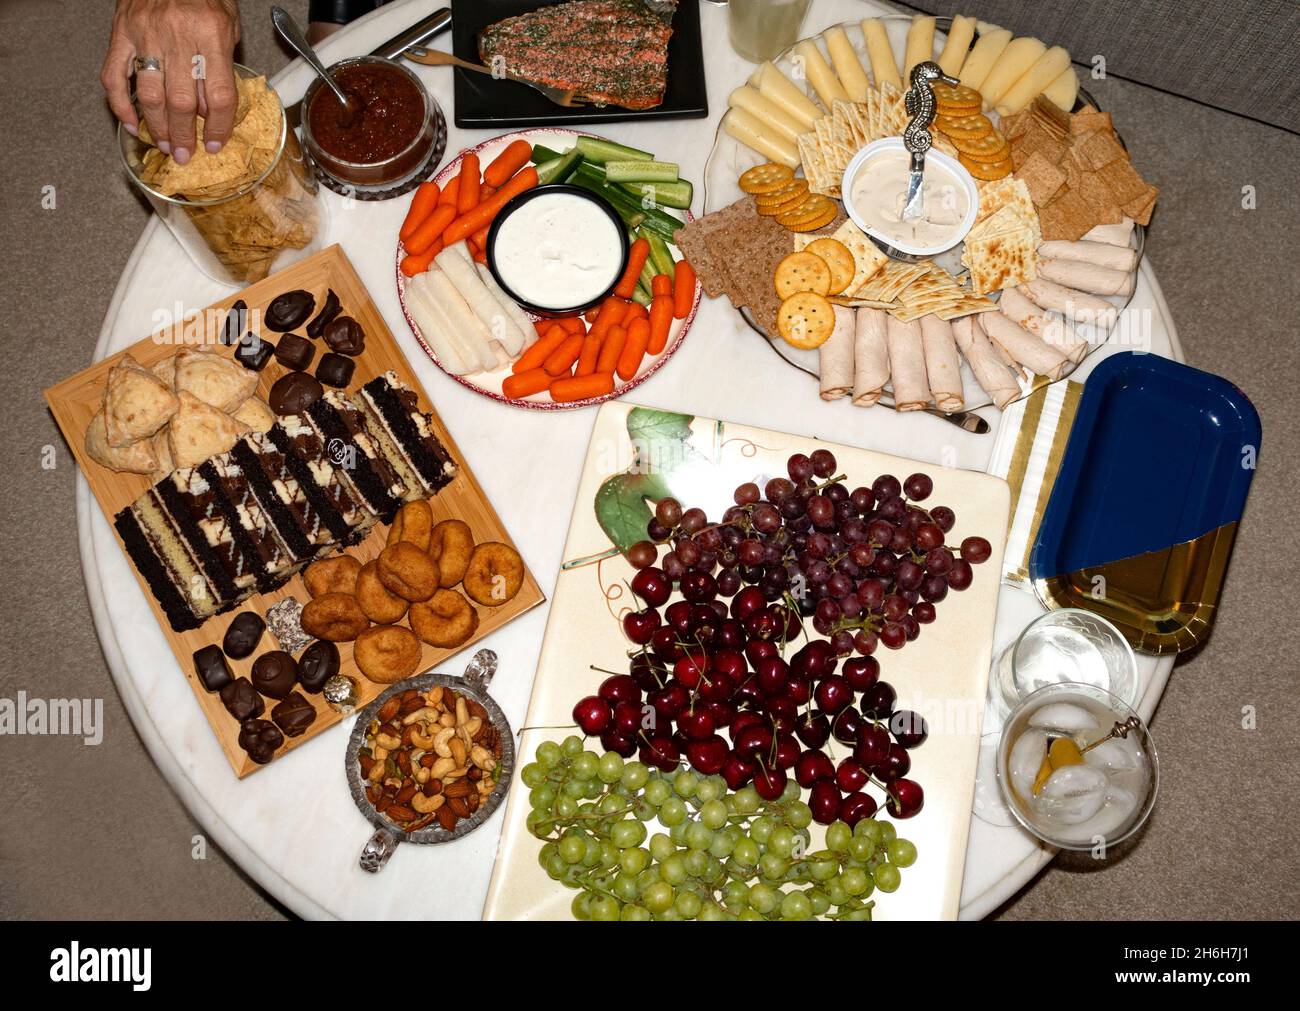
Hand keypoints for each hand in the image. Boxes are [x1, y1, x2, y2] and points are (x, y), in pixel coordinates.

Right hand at [100, 0, 240, 164]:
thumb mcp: (228, 24)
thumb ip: (222, 65)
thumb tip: (209, 110)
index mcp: (211, 32)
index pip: (219, 94)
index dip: (219, 126)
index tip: (216, 144)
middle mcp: (177, 34)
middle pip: (181, 101)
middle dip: (184, 136)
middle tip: (185, 155)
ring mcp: (143, 33)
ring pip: (149, 95)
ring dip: (157, 127)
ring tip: (165, 146)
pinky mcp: (120, 32)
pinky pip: (114, 76)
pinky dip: (120, 105)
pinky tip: (133, 125)